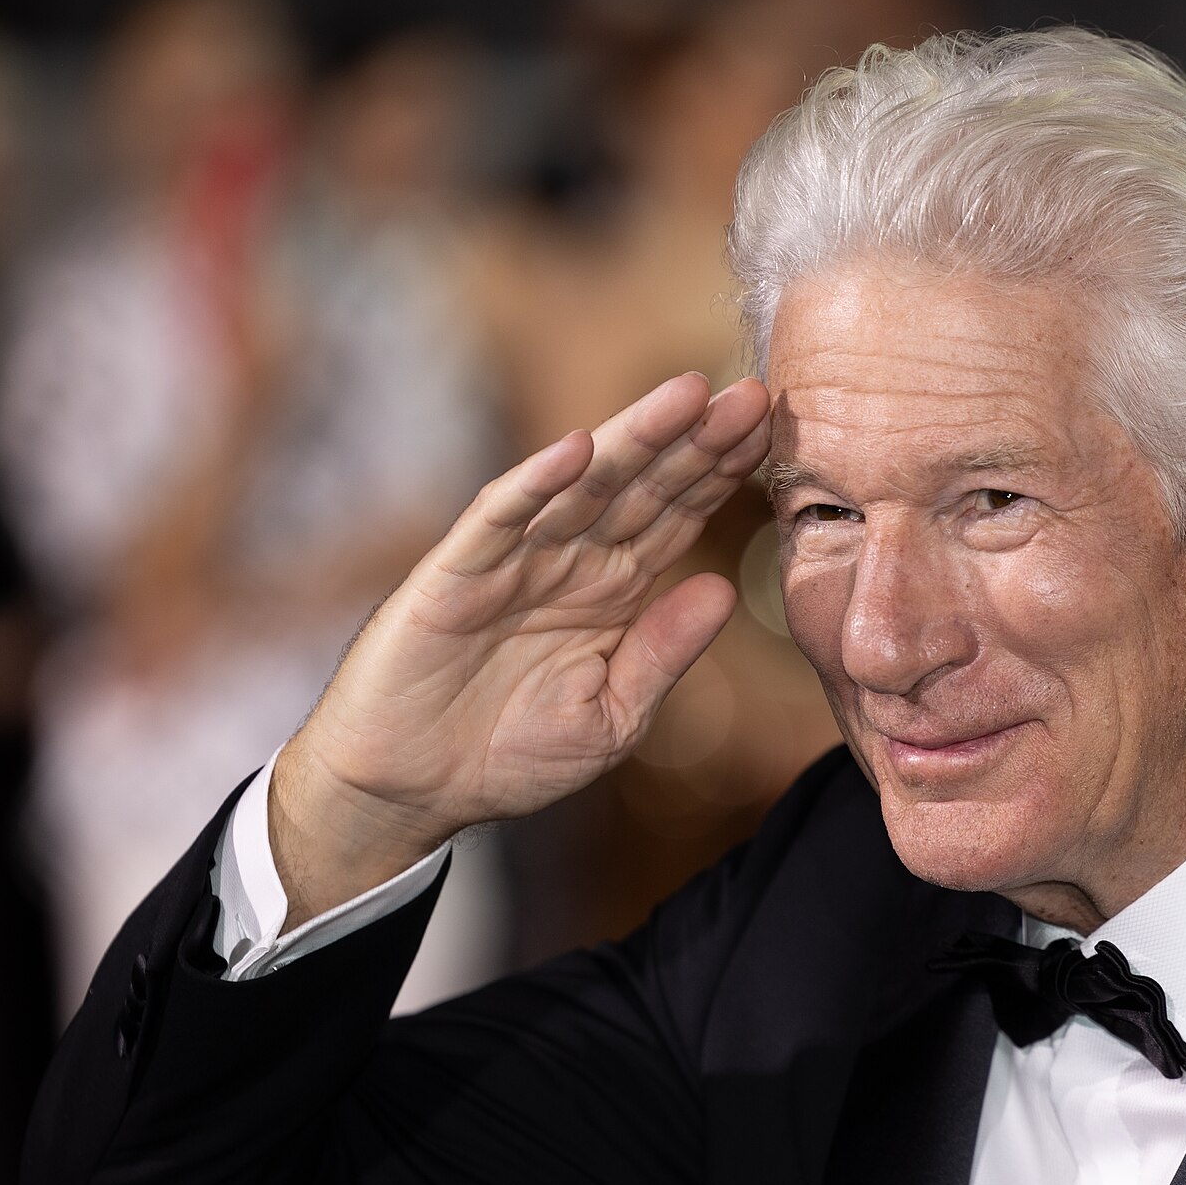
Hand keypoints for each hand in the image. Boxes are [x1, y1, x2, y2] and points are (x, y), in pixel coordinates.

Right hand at [271, 372, 770, 926]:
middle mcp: (569, 561)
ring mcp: (513, 560)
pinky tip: (578, 448)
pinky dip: (535, 483)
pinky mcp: (457, 575)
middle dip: (696, 440)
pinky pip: (499, 520)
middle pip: (643, 486)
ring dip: (634, 438)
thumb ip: (663, 654)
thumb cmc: (509, 755)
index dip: (721, 474)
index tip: (772, 432)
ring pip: (582, 486)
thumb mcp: (611, 716)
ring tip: (688, 395)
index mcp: (613, 590)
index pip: (676, 515)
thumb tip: (724, 589)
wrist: (412, 790)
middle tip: (753, 394)